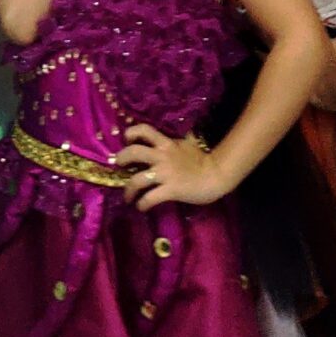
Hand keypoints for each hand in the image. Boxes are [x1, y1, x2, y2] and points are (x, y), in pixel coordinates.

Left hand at [114, 125, 228, 208]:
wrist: (216, 175)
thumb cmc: (203, 161)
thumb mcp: (189, 144)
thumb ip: (178, 140)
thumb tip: (178, 133)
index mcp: (166, 144)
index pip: (145, 130)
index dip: (131, 133)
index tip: (126, 140)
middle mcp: (162, 156)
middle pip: (134, 152)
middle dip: (122, 158)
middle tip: (119, 166)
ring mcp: (165, 174)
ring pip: (137, 179)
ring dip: (128, 190)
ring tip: (127, 196)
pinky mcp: (170, 190)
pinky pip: (149, 198)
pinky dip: (142, 204)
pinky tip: (141, 207)